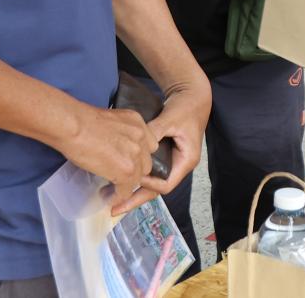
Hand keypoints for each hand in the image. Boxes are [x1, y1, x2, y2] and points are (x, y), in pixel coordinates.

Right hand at [62, 104, 156, 207]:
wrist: (72, 126)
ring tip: (111, 187)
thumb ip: (120, 134)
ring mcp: (135, 155)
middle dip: (133, 171)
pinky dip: (117, 196)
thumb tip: (115, 149)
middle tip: (118, 175)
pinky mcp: (126, 171)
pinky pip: (126, 191)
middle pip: (146, 163)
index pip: (148, 145)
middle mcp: (140, 137)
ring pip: (138, 178)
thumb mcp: (109, 121)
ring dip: (126, 184)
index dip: (137, 156)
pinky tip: (107, 196)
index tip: (126, 162)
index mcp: (137, 122)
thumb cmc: (80, 120)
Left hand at [113, 84, 211, 213]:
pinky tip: (121, 177)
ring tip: (112, 197)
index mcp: (186, 161)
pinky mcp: (165, 156)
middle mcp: (179, 166)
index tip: (131, 179)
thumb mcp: (170, 119)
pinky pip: (150, 172)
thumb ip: (155, 131)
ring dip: (134, 190)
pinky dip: (137, 177)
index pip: (166, 184)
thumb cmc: (185, 108)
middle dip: (136, 199)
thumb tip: (138, 145)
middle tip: (115, 209)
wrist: (192, 96)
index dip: (148, 185)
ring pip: (152, 183)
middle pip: (157, 190)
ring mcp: (172, 162)